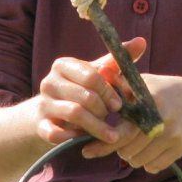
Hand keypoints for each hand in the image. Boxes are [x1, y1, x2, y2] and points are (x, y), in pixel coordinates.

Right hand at [32, 37, 146, 145]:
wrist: (50, 112)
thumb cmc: (80, 89)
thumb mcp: (97, 74)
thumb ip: (117, 61)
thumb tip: (141, 42)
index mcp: (63, 65)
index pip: (91, 76)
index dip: (109, 91)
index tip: (120, 104)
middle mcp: (49, 82)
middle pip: (84, 96)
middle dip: (104, 110)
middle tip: (114, 119)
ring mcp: (43, 103)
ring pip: (74, 113)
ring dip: (97, 127)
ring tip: (111, 135)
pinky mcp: (39, 124)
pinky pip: (57, 133)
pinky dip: (74, 137)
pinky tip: (86, 139)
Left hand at [82, 73, 181, 174]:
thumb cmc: (157, 91)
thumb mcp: (140, 83)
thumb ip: (118, 84)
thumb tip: (96, 77)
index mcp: (150, 102)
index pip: (123, 132)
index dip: (103, 143)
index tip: (86, 151)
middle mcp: (163, 120)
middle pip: (128, 151)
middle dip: (118, 148)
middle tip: (120, 137)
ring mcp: (174, 136)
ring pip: (139, 161)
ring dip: (131, 156)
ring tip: (135, 141)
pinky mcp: (180, 149)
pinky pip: (153, 167)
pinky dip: (146, 162)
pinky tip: (148, 149)